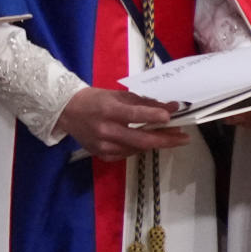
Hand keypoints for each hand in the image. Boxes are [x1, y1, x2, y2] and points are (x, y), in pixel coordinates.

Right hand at [58, 88, 190, 161]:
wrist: (67, 112)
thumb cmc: (95, 99)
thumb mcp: (118, 96)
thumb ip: (143, 103)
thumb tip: (169, 107)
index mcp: (108, 110)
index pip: (134, 115)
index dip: (153, 116)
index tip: (170, 116)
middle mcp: (105, 130)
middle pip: (141, 139)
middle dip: (165, 139)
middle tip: (183, 137)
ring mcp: (103, 146)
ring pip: (137, 149)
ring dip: (156, 144)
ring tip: (171, 138)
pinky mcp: (102, 155)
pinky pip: (127, 154)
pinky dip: (140, 148)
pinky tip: (148, 142)